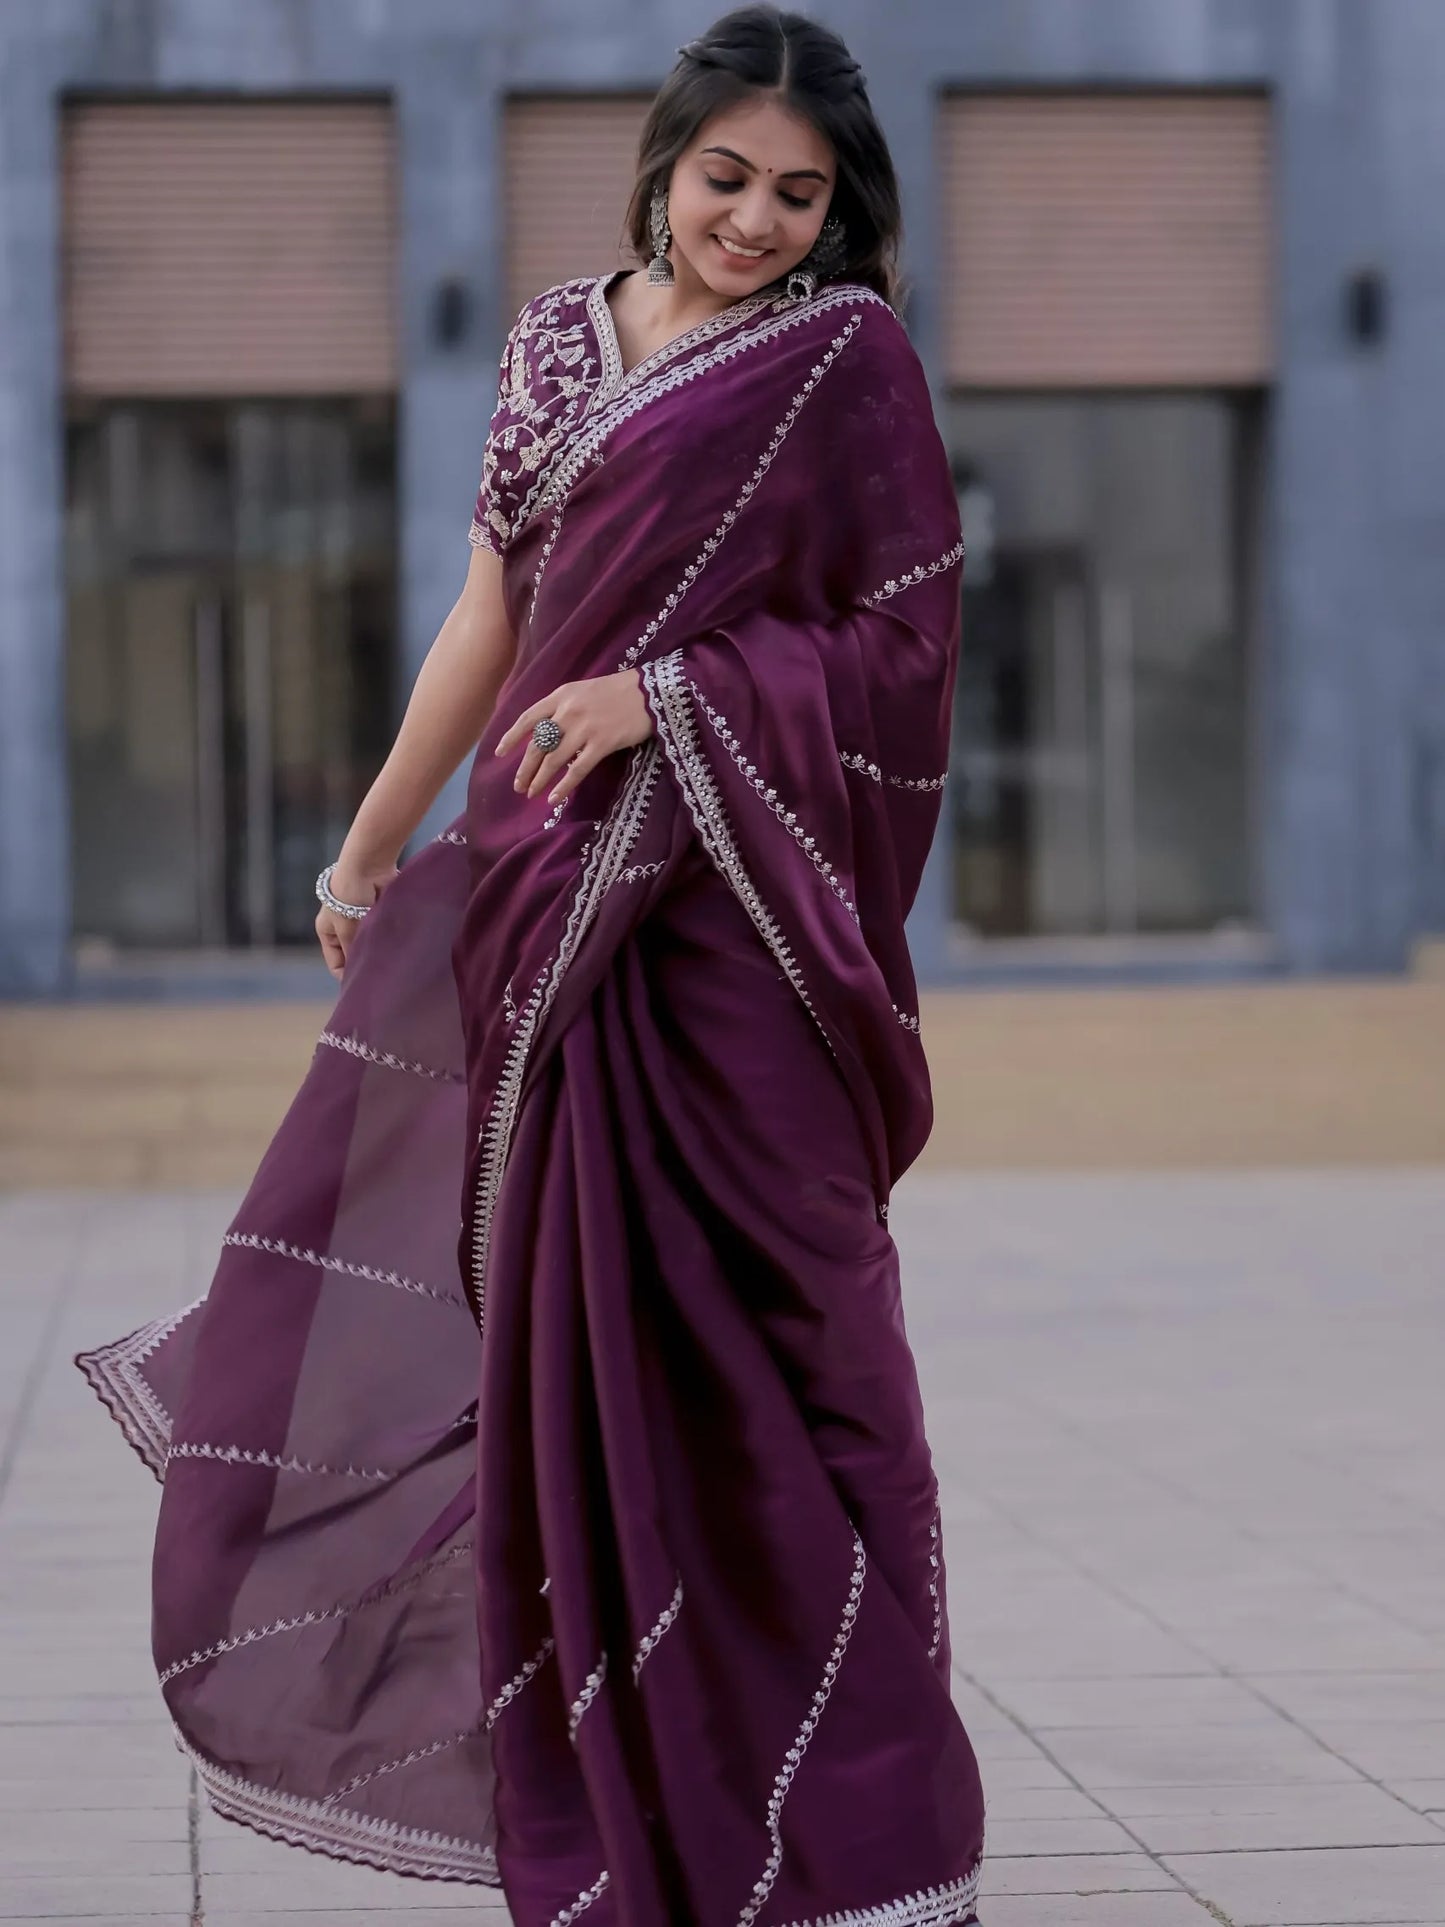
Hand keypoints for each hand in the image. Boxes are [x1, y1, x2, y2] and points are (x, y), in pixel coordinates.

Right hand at [314, 856, 398, 981]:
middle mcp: (343, 928)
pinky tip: (400, 949)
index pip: (337, 964)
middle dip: (367, 964)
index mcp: (328, 932)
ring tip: (392, 964)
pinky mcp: (380, 912)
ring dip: (380, 951)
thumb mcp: (347, 929)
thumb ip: (353, 952)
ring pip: (372, 945)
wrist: (368, 865)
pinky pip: (385, 933)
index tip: (365, 988)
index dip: (348, 977)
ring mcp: (362, 920)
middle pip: (355, 955)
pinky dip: (390, 939)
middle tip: (383, 979)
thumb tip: (361, 975)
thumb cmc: (349, 896)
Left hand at [494, 670, 652, 805]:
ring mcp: (584, 728)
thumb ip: (562, 708)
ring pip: (554, 759)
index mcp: (561, 696)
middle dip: (525, 768)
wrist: (648, 692)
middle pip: (538, 744)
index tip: (500, 753)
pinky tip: (554, 798)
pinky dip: (563, 786)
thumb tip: (544, 734)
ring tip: (531, 793)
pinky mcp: (602, 743)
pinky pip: (577, 769)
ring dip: (539, 779)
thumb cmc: (616, 692)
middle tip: (518, 786)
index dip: (512, 737)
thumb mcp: (582, 691)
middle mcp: (568, 712)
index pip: (528, 718)